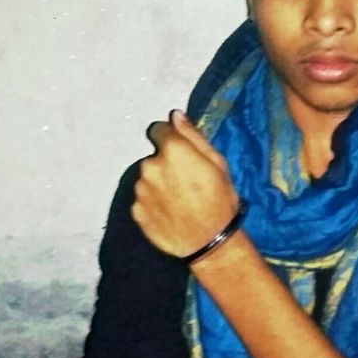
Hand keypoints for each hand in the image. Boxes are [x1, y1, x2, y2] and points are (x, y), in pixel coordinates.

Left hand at [131, 110, 238, 258]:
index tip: (183, 153)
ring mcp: (141, 190)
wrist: (210, 241)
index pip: (160, 130)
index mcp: (172, 150)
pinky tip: (172, 212)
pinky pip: (144, 199)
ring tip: (180, 200)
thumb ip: (193, 136)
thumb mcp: (217, 163)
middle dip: (166, 165)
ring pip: (148, 179)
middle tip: (187, 182)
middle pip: (155, 157)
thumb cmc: (220, 201)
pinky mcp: (137, 211)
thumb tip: (175, 116)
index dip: (171, 139)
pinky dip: (154, 203)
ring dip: (159, 184)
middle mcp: (150, 166)